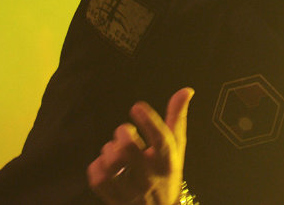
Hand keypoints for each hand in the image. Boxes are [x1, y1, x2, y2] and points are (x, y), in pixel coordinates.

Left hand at [87, 88, 193, 204]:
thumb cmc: (167, 172)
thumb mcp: (176, 145)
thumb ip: (177, 117)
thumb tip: (186, 90)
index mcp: (167, 160)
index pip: (160, 139)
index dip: (147, 120)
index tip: (137, 107)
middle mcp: (150, 176)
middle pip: (127, 149)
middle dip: (122, 132)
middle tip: (125, 132)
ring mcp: (132, 191)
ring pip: (111, 164)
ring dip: (109, 150)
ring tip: (115, 150)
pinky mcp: (115, 200)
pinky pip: (98, 179)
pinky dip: (97, 166)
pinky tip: (105, 164)